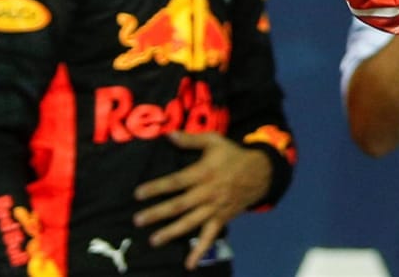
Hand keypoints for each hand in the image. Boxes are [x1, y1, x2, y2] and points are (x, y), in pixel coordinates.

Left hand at [132, 131, 272, 270]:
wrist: (261, 173)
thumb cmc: (232, 155)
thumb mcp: (214, 141)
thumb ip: (191, 139)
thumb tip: (168, 135)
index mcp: (204, 172)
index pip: (177, 181)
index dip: (157, 187)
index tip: (138, 194)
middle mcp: (208, 192)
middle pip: (180, 204)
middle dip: (158, 213)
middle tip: (138, 220)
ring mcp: (215, 208)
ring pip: (191, 222)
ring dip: (172, 232)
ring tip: (154, 240)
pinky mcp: (221, 219)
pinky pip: (210, 236)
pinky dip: (200, 251)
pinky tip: (189, 264)